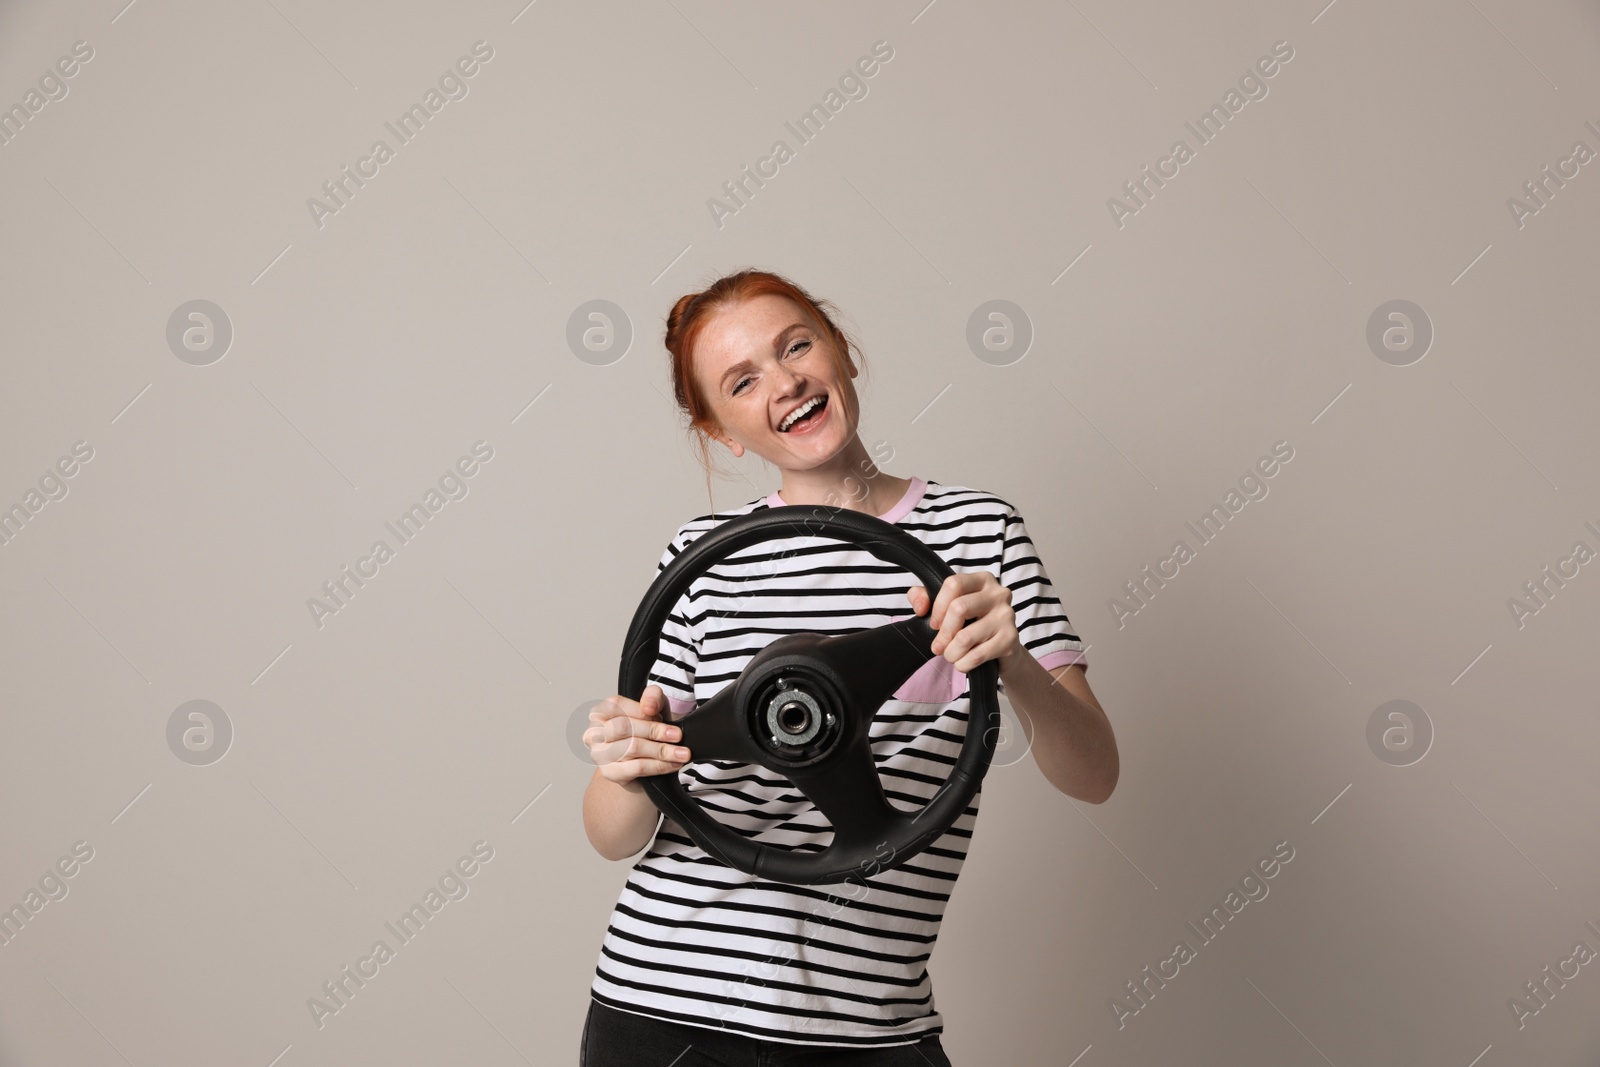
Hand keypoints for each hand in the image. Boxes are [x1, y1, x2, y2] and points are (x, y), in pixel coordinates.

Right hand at [584, 685, 691, 785]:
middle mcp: (595, 733)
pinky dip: (659, 765)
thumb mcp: (652, 707)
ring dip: (661, 750)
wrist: (642, 764)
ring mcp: (600, 754)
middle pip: (623, 727)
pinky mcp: (611, 773)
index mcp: (600, 712)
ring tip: (681, 752)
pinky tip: (673, 763)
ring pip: (632, 748)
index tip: (661, 716)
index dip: (641, 710)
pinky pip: (637, 767)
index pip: (616, 706)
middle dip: (654, 731)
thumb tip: (648, 706)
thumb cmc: (644, 731)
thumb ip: (652, 697)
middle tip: (677, 735)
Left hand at [906, 571, 1024, 673]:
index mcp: (982, 580)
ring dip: (951, 653)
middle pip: (959, 608)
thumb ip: (924, 598)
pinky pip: (977, 655)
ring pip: (965, 637)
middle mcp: (999, 594)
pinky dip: (963, 664)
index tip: (934, 624)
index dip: (938, 607)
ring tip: (951, 656)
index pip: (953, 584)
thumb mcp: (947, 607)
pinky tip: (963, 663)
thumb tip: (921, 607)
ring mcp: (1007, 616)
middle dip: (943, 633)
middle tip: (938, 646)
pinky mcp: (1010, 639)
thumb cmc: (972, 624)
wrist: (1002, 650)